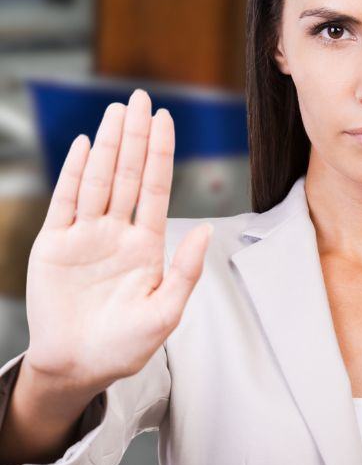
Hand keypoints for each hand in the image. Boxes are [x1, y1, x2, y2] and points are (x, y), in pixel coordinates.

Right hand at [23, 88, 211, 396]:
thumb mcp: (166, 312)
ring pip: (97, 180)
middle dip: (135, 136)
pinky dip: (73, 172)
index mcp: (146, 245)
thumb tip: (205, 230)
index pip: (155, 188)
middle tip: (140, 97)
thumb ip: (185, 270)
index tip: (166, 119)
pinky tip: (85, 145)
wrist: (78, 367)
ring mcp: (84, 236)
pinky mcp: (54, 245)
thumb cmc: (125, 346)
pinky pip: (65, 202)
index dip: (160, 153)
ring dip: (108, 144)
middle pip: (127, 174)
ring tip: (117, 110)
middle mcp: (116, 233)